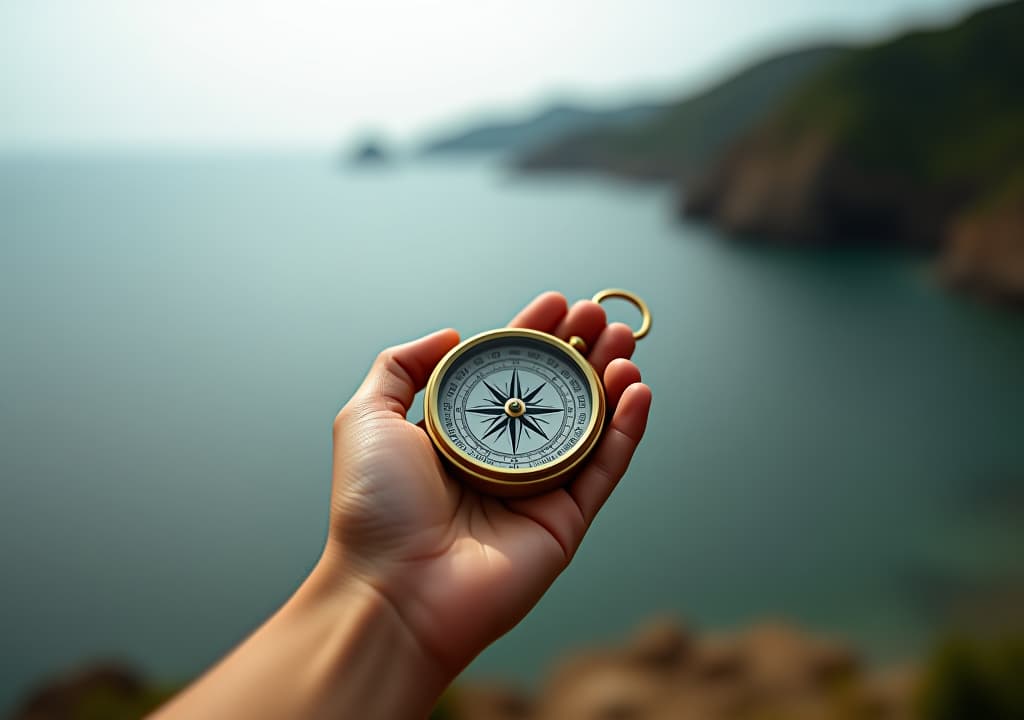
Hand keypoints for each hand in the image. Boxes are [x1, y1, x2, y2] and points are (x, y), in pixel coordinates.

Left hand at [323, 291, 651, 677]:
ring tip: (625, 344)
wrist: (393, 589)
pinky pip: (605, 469)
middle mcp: (501, 458)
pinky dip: (627, 430)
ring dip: (611, 381)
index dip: (533, 335)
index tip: (556, 302)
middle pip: (554, 394)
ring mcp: (536, 491)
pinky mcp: (564, 523)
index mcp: (460, 433)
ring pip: (588, 427)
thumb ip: (400, 366)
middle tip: (600, 316)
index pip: (507, 372)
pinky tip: (637, 391)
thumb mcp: (367, 416)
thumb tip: (450, 332)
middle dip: (580, 351)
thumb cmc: (374, 507)